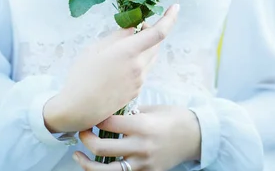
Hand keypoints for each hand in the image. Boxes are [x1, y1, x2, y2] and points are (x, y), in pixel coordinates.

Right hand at [43, 4, 179, 132]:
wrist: (78, 108)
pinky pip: (144, 71)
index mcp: (129, 51)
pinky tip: (119, 66)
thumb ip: (118, 36)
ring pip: (150, 57)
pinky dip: (138, 62)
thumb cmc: (82, 74)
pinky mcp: (137, 91)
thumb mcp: (96, 47)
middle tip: (136, 27)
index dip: (170, 18)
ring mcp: (140, 81)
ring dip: (145, 48)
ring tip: (123, 47)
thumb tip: (134, 28)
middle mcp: (139, 66)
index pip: (159, 32)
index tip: (176, 7)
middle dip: (151, 32)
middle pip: (157, 44)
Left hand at [73, 104, 200, 170]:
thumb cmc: (174, 117)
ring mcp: (143, 164)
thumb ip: (132, 112)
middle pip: (102, 147)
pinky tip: (98, 166)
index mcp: (142, 125)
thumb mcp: (153, 109)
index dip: (94, 118)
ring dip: (87, 165)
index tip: (88, 113)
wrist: (196, 137)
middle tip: (81, 131)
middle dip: (85, 139)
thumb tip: (112, 111)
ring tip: (78, 156)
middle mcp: (140, 146)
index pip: (108, 123)